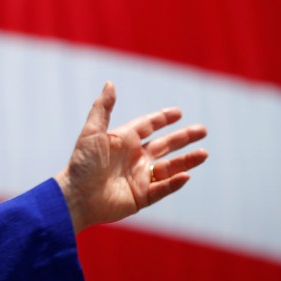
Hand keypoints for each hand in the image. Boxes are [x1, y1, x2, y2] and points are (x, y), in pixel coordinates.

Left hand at [55, 82, 207, 233]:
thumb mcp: (92, 132)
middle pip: (164, 145)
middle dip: (183, 138)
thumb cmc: (82, 163)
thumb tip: (110, 83)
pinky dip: (174, 183)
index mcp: (123, 142)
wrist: (76, 196)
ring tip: (205, 153)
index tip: (178, 112)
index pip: (147, 126)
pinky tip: (186, 175)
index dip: (162, 119)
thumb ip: (103, 108)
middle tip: (203, 130)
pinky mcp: (140, 197)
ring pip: (169, 168)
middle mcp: (133, 159)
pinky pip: (162, 189)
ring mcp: (138, 178)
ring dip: (186, 160)